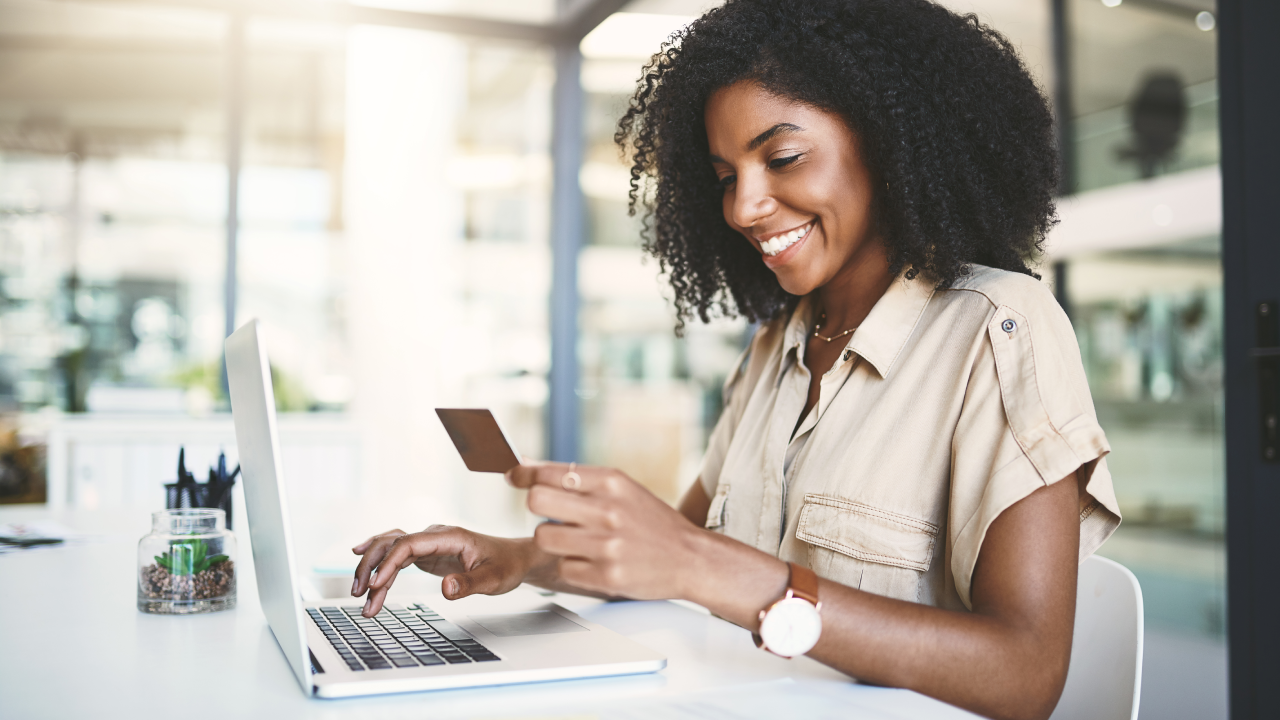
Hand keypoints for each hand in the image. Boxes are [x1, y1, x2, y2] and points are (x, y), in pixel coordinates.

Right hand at [351, 525, 535, 616]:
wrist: (515, 558)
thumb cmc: (506, 565)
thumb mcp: (494, 579)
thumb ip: (469, 584)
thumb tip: (446, 589)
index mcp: (450, 537)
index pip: (409, 543)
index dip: (389, 563)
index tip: (375, 585)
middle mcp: (435, 536)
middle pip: (393, 543)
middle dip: (372, 566)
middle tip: (359, 594)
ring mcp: (429, 544)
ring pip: (391, 549)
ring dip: (372, 569)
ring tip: (360, 596)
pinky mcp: (427, 554)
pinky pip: (398, 558)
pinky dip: (382, 569)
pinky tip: (365, 573)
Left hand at [506, 462, 702, 599]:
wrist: (690, 558)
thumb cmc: (650, 521)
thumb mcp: (621, 488)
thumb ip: (576, 477)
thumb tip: (526, 466)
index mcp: (611, 482)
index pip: (549, 472)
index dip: (523, 475)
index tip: (513, 477)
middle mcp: (608, 511)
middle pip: (536, 502)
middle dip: (536, 508)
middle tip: (551, 514)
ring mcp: (607, 546)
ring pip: (543, 538)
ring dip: (552, 541)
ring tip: (574, 540)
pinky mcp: (606, 577)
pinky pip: (562, 568)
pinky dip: (571, 566)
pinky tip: (592, 561)